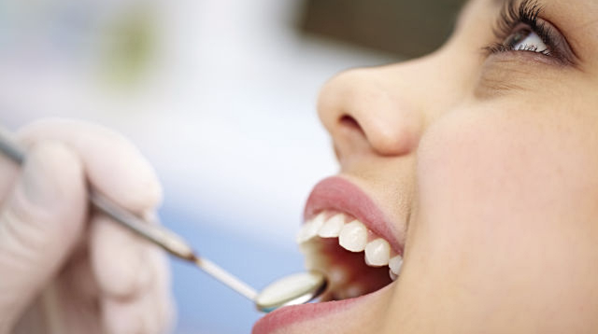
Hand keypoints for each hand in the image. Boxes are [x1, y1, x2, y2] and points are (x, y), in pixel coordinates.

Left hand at [0, 119, 174, 333]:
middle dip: (131, 241)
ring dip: (142, 285)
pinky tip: (130, 328)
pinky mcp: (90, 305)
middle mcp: (35, 232)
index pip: (51, 148)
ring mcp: (65, 269)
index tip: (141, 195)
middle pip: (106, 201)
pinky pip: (138, 292)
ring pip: (133, 247)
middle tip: (125, 292)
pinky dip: (144, 311)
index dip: (101, 157)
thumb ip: (12, 240)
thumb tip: (58, 161)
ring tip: (126, 325)